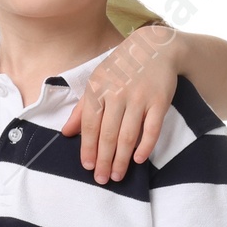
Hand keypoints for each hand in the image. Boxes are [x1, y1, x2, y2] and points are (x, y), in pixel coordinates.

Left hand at [62, 24, 177, 182]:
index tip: (88, 166)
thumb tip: (66, 133)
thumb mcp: (97, 82)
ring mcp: (139, 97)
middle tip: (102, 179)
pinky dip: (145, 146)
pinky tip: (139, 159)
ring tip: (117, 175)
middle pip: (108, 134)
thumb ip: (82, 108)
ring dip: (121, 159)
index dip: (88, 147)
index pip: (90, 124)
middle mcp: (118, 93)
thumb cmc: (121, 68)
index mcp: (98, 89)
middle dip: (103, 160)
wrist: (156, 47)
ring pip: (128, 135)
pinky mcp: (160, 100)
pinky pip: (152, 128)